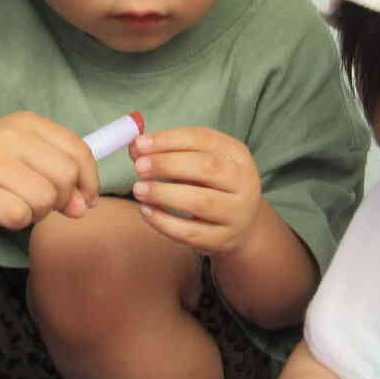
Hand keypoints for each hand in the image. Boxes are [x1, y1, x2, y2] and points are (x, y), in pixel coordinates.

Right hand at [0, 112, 98, 230]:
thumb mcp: (26, 156)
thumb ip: (60, 177)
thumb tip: (83, 207)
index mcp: (28, 123)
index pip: (78, 151)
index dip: (89, 181)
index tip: (85, 199)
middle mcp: (9, 137)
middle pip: (65, 177)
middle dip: (62, 199)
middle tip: (43, 203)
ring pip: (44, 199)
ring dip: (39, 212)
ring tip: (20, 205)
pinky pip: (18, 216)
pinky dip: (18, 221)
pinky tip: (4, 212)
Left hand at [129, 126, 262, 257]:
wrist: (241, 225)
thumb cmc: (211, 185)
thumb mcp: (198, 162)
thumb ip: (167, 152)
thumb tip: (135, 147)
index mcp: (237, 154)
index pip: (203, 139)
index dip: (169, 140)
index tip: (140, 144)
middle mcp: (244, 181)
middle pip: (207, 168)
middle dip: (168, 165)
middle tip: (139, 167)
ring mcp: (236, 213)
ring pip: (201, 202)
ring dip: (164, 194)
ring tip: (138, 189)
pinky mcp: (223, 239)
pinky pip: (190, 232)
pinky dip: (164, 221)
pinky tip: (146, 211)